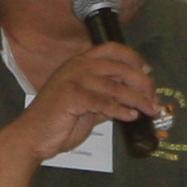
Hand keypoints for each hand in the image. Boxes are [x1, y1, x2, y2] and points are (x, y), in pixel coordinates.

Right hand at [21, 44, 158, 159]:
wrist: (33, 136)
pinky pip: (104, 102)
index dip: (133, 58)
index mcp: (80, 63)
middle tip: (154, 99)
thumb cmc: (58, 122)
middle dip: (142, 83)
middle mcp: (77, 67)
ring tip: (150, 110)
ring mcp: (74, 80)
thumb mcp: (88, 106)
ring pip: (115, 86)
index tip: (148, 71)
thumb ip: (106, 99)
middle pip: (119, 67)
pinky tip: (130, 116)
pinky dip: (120, 110)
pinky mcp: (72, 96)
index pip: (112, 49)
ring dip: (138, 100)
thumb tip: (131, 100)